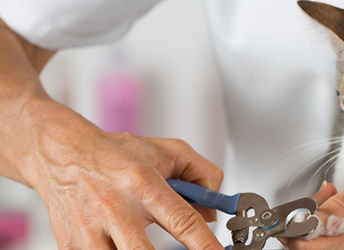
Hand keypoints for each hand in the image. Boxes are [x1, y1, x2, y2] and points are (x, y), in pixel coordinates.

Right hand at [18, 101, 224, 248]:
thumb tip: (213, 215)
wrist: (63, 153)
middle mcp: (115, 207)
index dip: (205, 245)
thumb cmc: (117, 154)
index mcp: (142, 183)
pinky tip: (119, 241)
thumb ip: (203, 176)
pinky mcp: (71, 244)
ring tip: (140, 240)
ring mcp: (89, 229)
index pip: (183, 221)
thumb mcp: (169, 151)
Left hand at [284, 167, 343, 249]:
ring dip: (316, 229)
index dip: (305, 239)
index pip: (334, 249)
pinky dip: (326, 231)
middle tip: (307, 205)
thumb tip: (314, 222)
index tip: (288, 227)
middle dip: (307, 232)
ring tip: (328, 199)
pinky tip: (334, 212)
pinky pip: (336, 247)